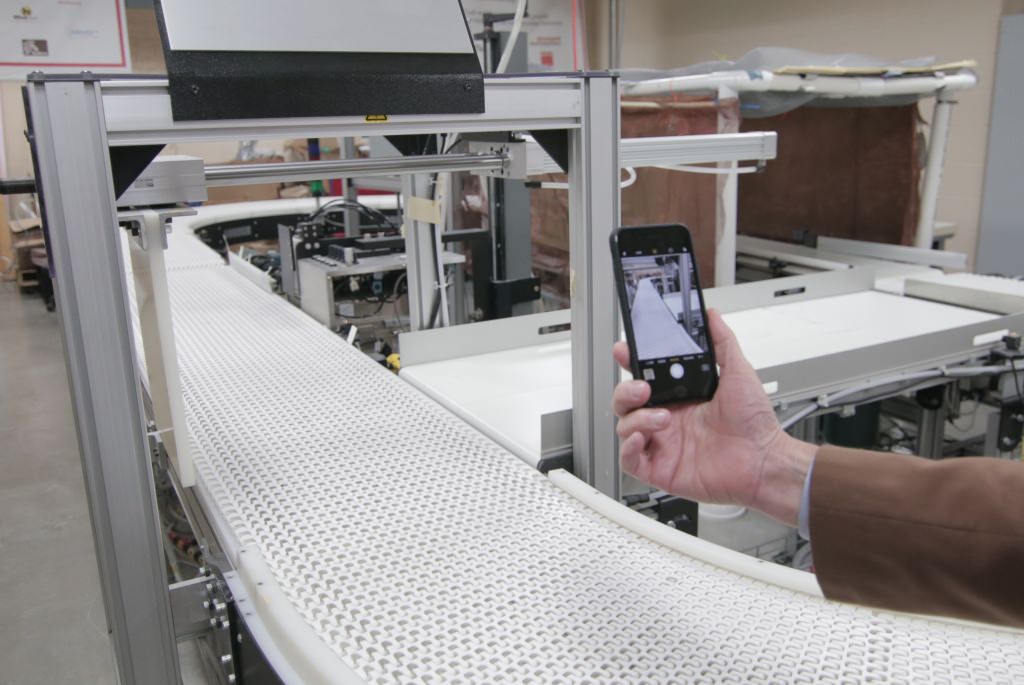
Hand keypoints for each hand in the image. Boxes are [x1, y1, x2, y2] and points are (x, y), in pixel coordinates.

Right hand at [612, 308, 815, 525]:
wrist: (765, 461)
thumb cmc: (755, 423)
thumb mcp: (738, 372)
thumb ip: (723, 342)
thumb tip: (712, 317)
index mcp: (680, 397)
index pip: (643, 377)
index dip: (629, 364)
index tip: (625, 351)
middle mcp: (668, 419)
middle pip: (626, 401)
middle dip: (625, 390)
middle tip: (643, 388)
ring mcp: (663, 444)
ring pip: (625, 427)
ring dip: (636, 419)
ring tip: (662, 418)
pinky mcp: (661, 469)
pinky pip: (630, 460)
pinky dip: (628, 448)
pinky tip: (641, 439)